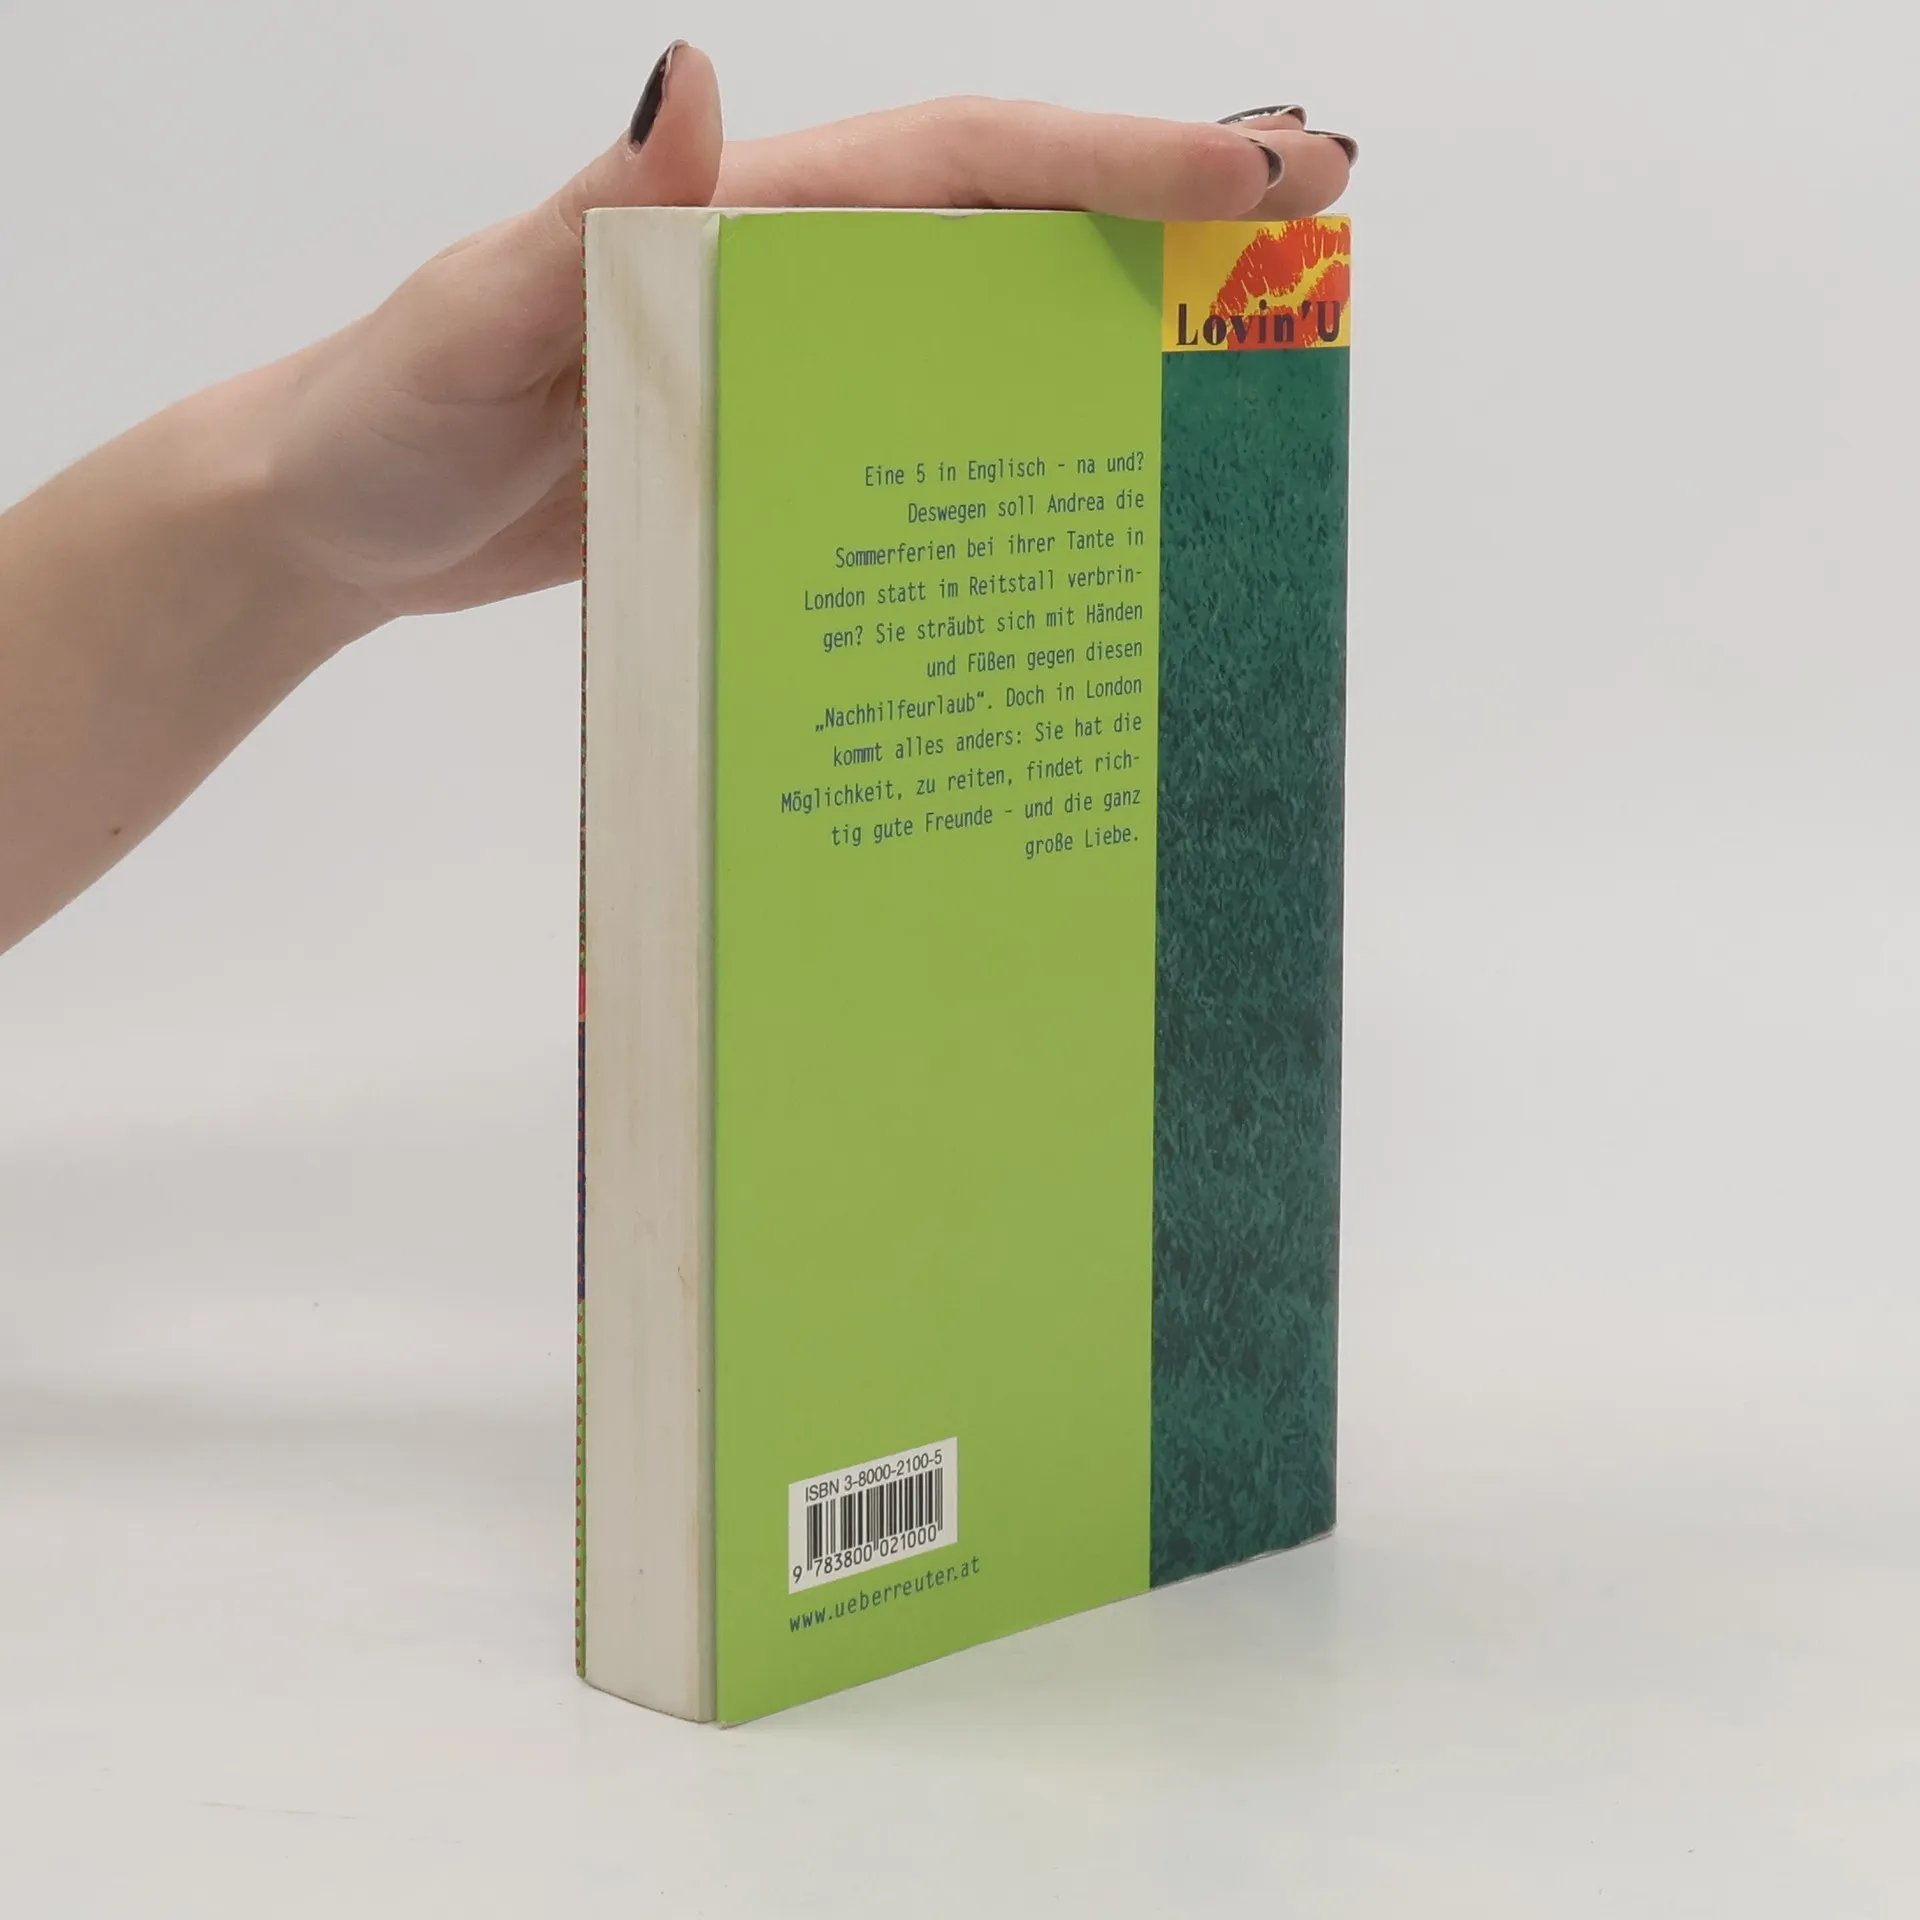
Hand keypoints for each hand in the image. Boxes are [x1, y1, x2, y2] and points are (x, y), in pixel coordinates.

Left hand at [265, 44, 1355, 624]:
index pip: (961, 165)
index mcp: (747, 221)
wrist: (341, 520)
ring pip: (975, 350)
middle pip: (1009, 240)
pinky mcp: (770, 469)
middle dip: (1160, 236)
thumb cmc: (387, 411)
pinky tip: (1060, 532)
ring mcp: (788, 381)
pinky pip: (911, 455)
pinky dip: (997, 474)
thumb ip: (581, 218)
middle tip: (1304, 260)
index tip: (1258, 168)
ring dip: (1101, 358)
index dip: (1111, 161)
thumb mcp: (471, 312)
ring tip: (1227, 406)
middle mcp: (789, 286)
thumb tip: (688, 74)